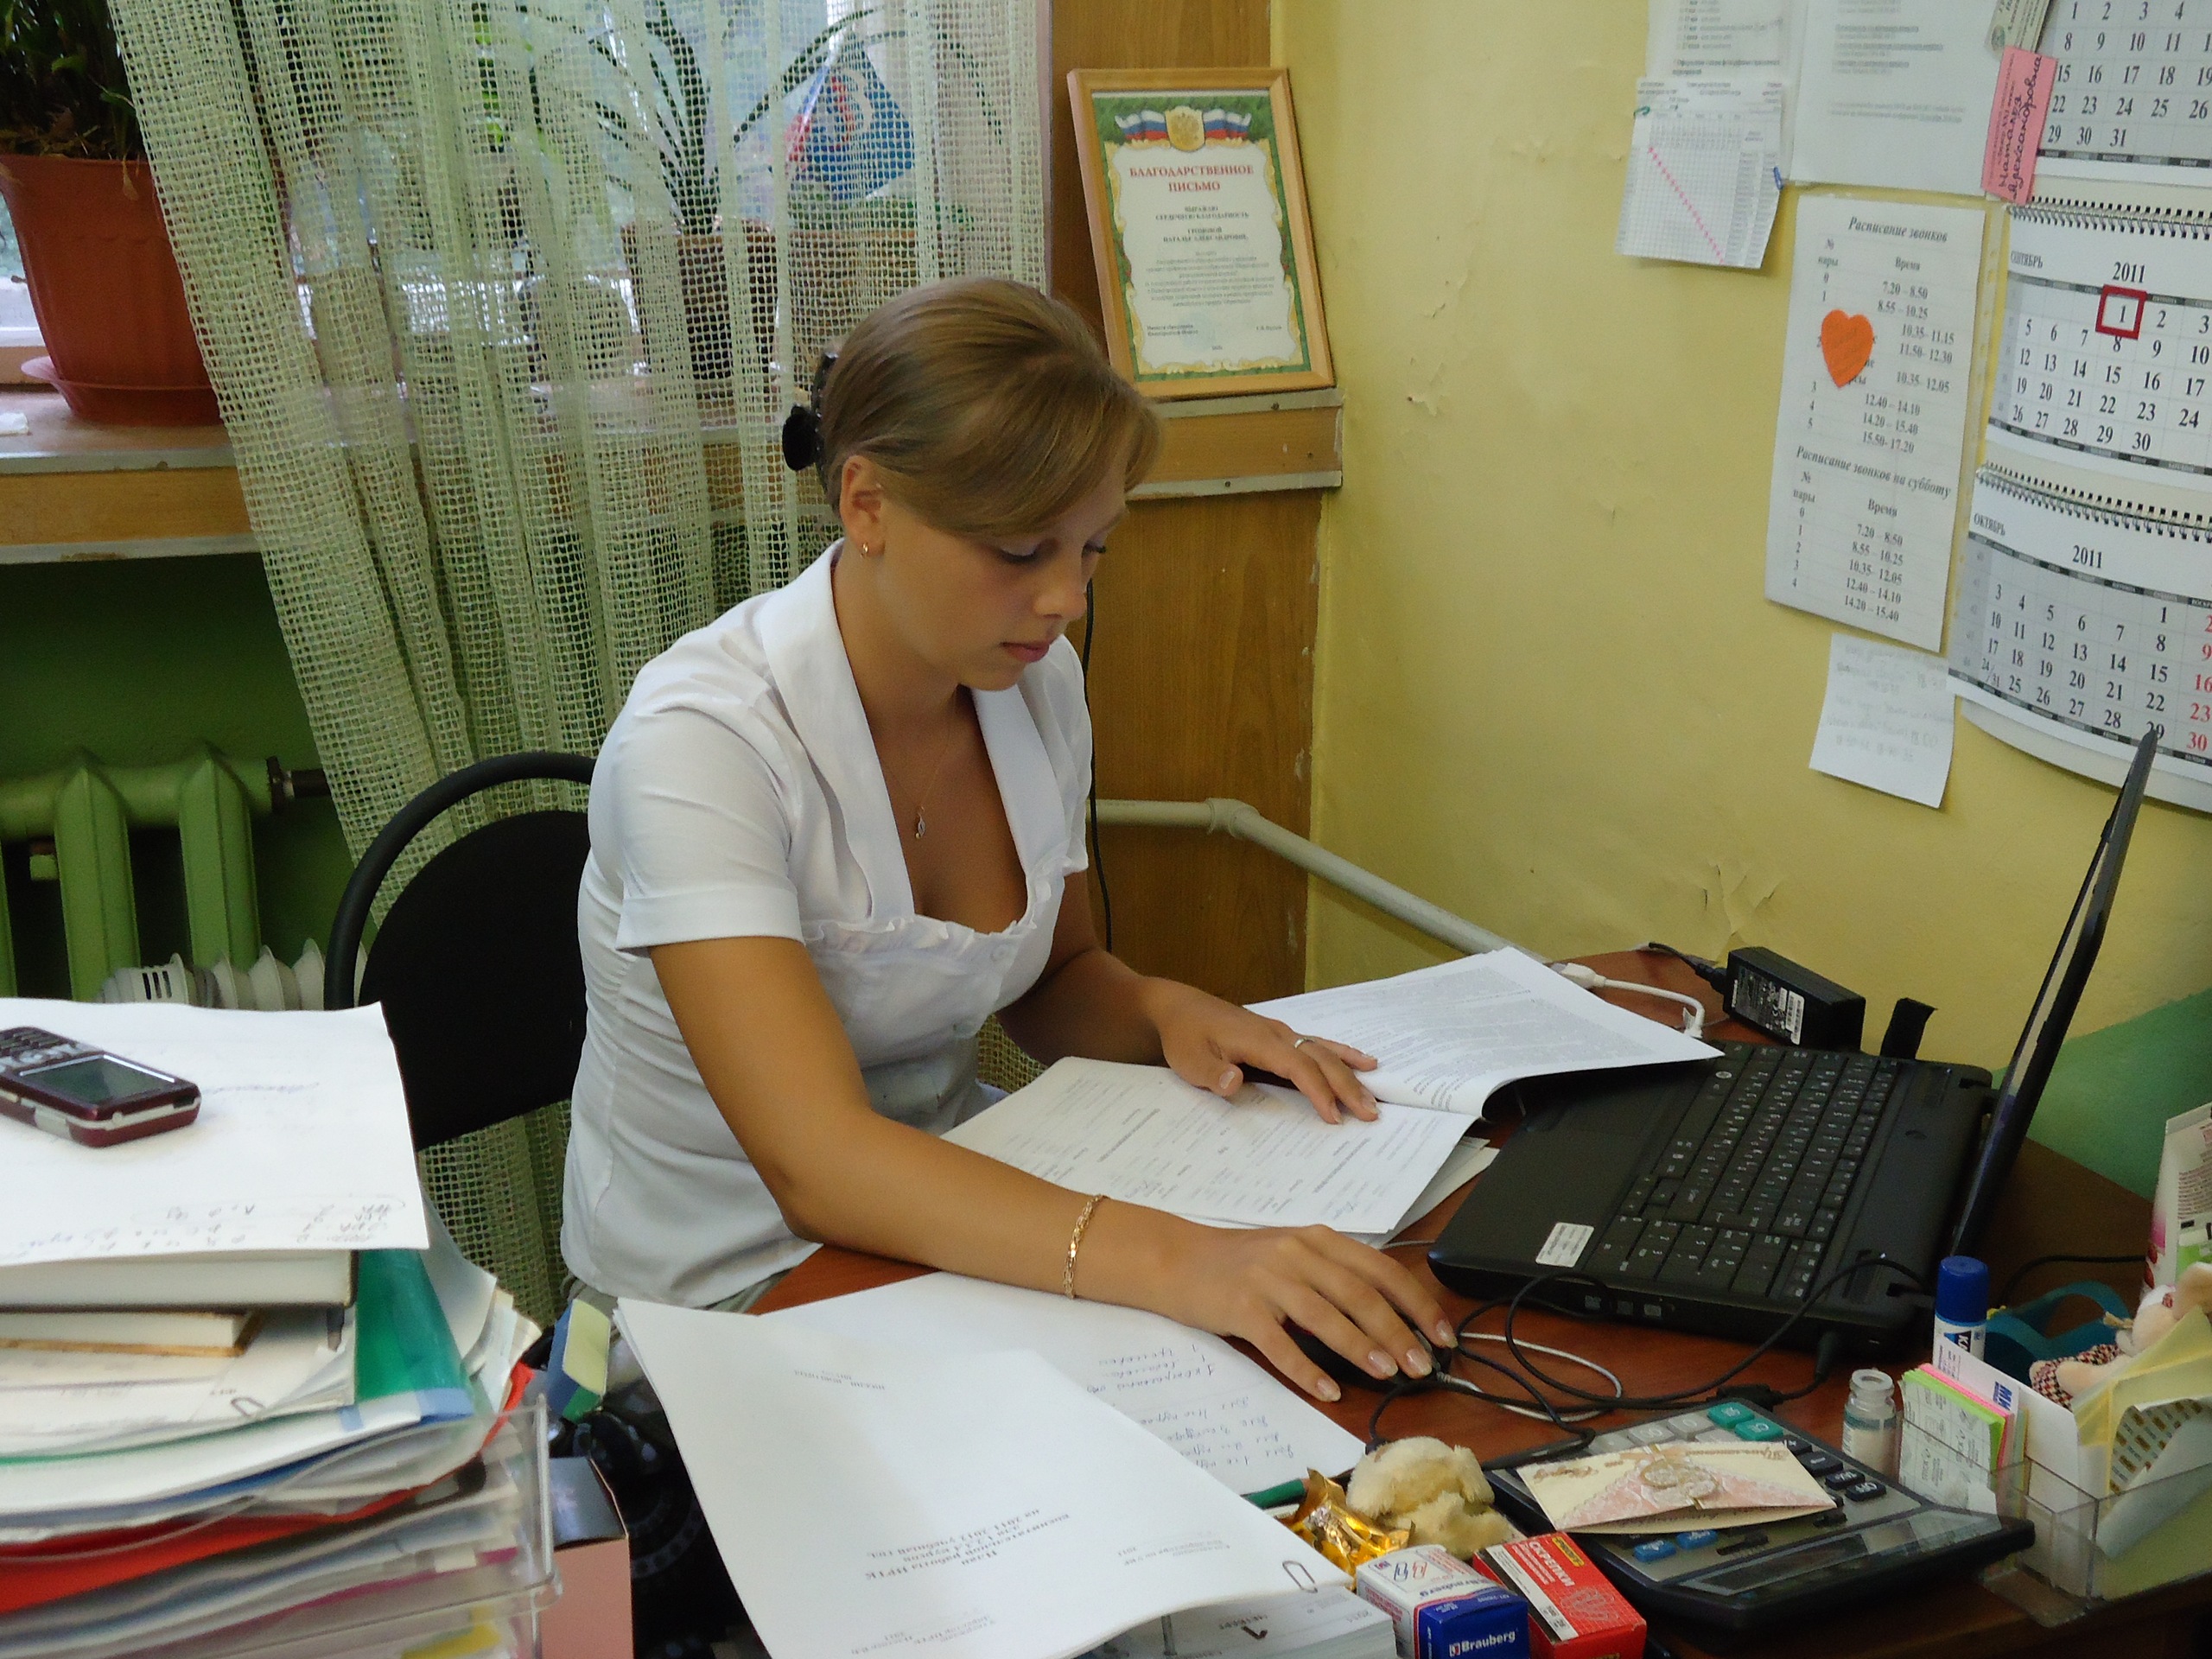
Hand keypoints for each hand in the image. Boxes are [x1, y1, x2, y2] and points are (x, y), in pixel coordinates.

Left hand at [1139, 978, 1379, 1122]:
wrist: (1179, 1006)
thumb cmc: (1185, 1035)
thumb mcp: (1189, 1060)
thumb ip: (1213, 1073)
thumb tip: (1236, 1082)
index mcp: (1259, 1041)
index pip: (1299, 1067)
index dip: (1318, 1092)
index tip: (1334, 1117)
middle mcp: (1278, 1033)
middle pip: (1321, 1059)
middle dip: (1347, 1086)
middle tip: (1370, 1114)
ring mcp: (1281, 1032)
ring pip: (1324, 1051)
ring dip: (1350, 1074)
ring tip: (1373, 1096)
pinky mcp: (1279, 1035)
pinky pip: (1318, 1044)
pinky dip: (1343, 1054)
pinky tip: (1363, 1061)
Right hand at [1142, 1216, 1456, 1401]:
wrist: (1178, 1259)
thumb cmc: (1243, 1263)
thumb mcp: (1295, 1254)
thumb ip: (1337, 1275)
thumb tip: (1393, 1317)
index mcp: (1319, 1240)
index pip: (1381, 1270)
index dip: (1417, 1303)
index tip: (1442, 1335)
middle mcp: (1297, 1254)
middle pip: (1360, 1295)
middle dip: (1398, 1333)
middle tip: (1422, 1366)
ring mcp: (1268, 1280)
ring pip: (1325, 1316)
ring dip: (1361, 1347)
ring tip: (1387, 1373)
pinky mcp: (1241, 1308)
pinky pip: (1279, 1343)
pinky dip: (1306, 1369)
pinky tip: (1327, 1390)